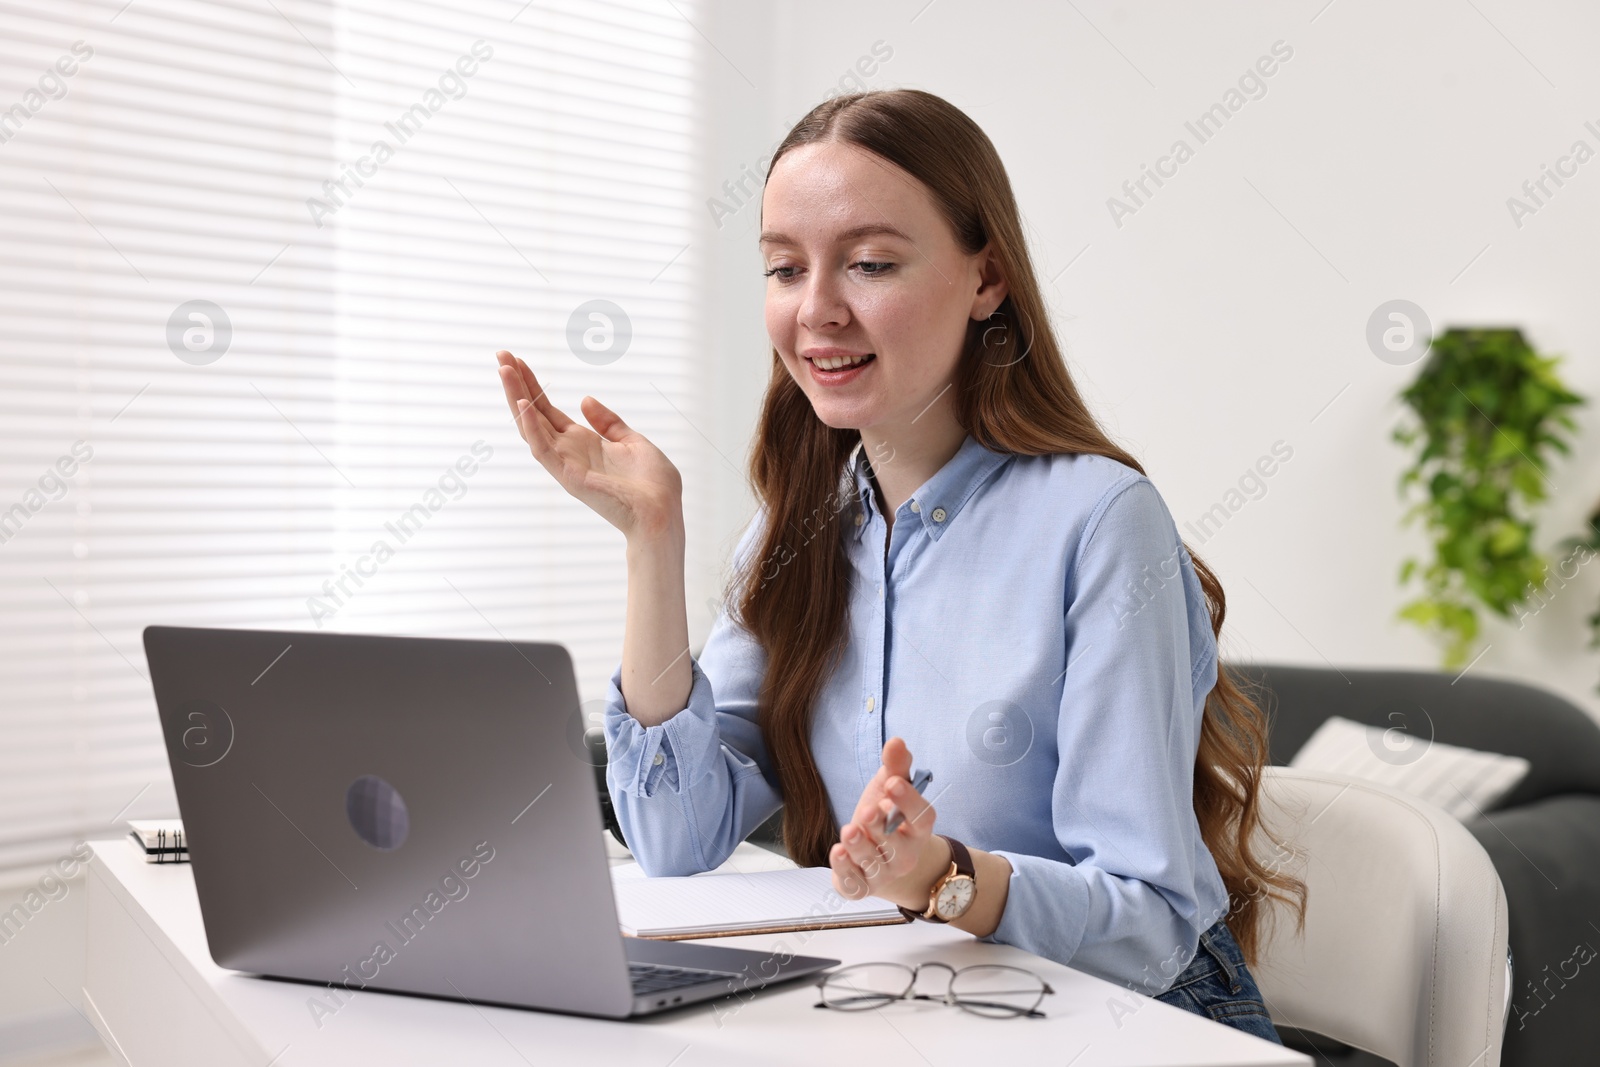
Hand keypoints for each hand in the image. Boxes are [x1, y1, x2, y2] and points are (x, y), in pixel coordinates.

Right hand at [495, 351, 683, 541]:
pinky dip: (531, 427)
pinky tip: (523, 403)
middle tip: (501, 353)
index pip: (549, 410)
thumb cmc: (653, 485)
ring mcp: (566, 465)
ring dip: (517, 397)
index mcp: (583, 443)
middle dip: (517, 384)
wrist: (663, 513)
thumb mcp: (633, 442)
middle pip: (534, 413)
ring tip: (504, 369)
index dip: (533, 385)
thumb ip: (609, 423)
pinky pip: (543, 450)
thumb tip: (586, 399)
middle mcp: (569, 452)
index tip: (517, 360)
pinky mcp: (569, 477)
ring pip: (531, 427)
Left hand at [828, 737, 950, 911]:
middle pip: (897, 846)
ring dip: (860, 848)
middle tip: (868, 811)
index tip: (892, 783)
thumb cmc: (887, 816)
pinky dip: (844, 871)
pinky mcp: (863, 887)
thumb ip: (896, 766)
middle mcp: (906, 854)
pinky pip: (855, 884)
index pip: (921, 817)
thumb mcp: (890, 787)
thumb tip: (896, 741)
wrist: (880, 854)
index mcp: (918, 828)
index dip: (909, 801)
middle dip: (881, 828)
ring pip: (874, 865)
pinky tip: (837, 853)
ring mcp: (885, 873)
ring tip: (849, 831)